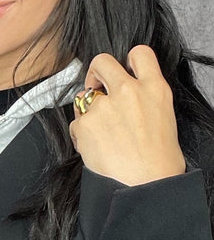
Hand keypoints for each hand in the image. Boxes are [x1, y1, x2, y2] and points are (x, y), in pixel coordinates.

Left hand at [69, 45, 185, 185]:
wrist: (147, 186)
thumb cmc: (159, 161)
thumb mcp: (164, 117)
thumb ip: (146, 98)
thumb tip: (130, 94)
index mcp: (154, 89)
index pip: (139, 53)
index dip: (127, 60)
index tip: (123, 70)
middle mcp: (128, 92)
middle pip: (102, 61)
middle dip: (95, 73)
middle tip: (97, 88)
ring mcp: (104, 106)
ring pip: (84, 97)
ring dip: (88, 112)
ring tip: (102, 135)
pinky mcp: (85, 124)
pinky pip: (76, 124)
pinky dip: (81, 136)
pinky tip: (96, 150)